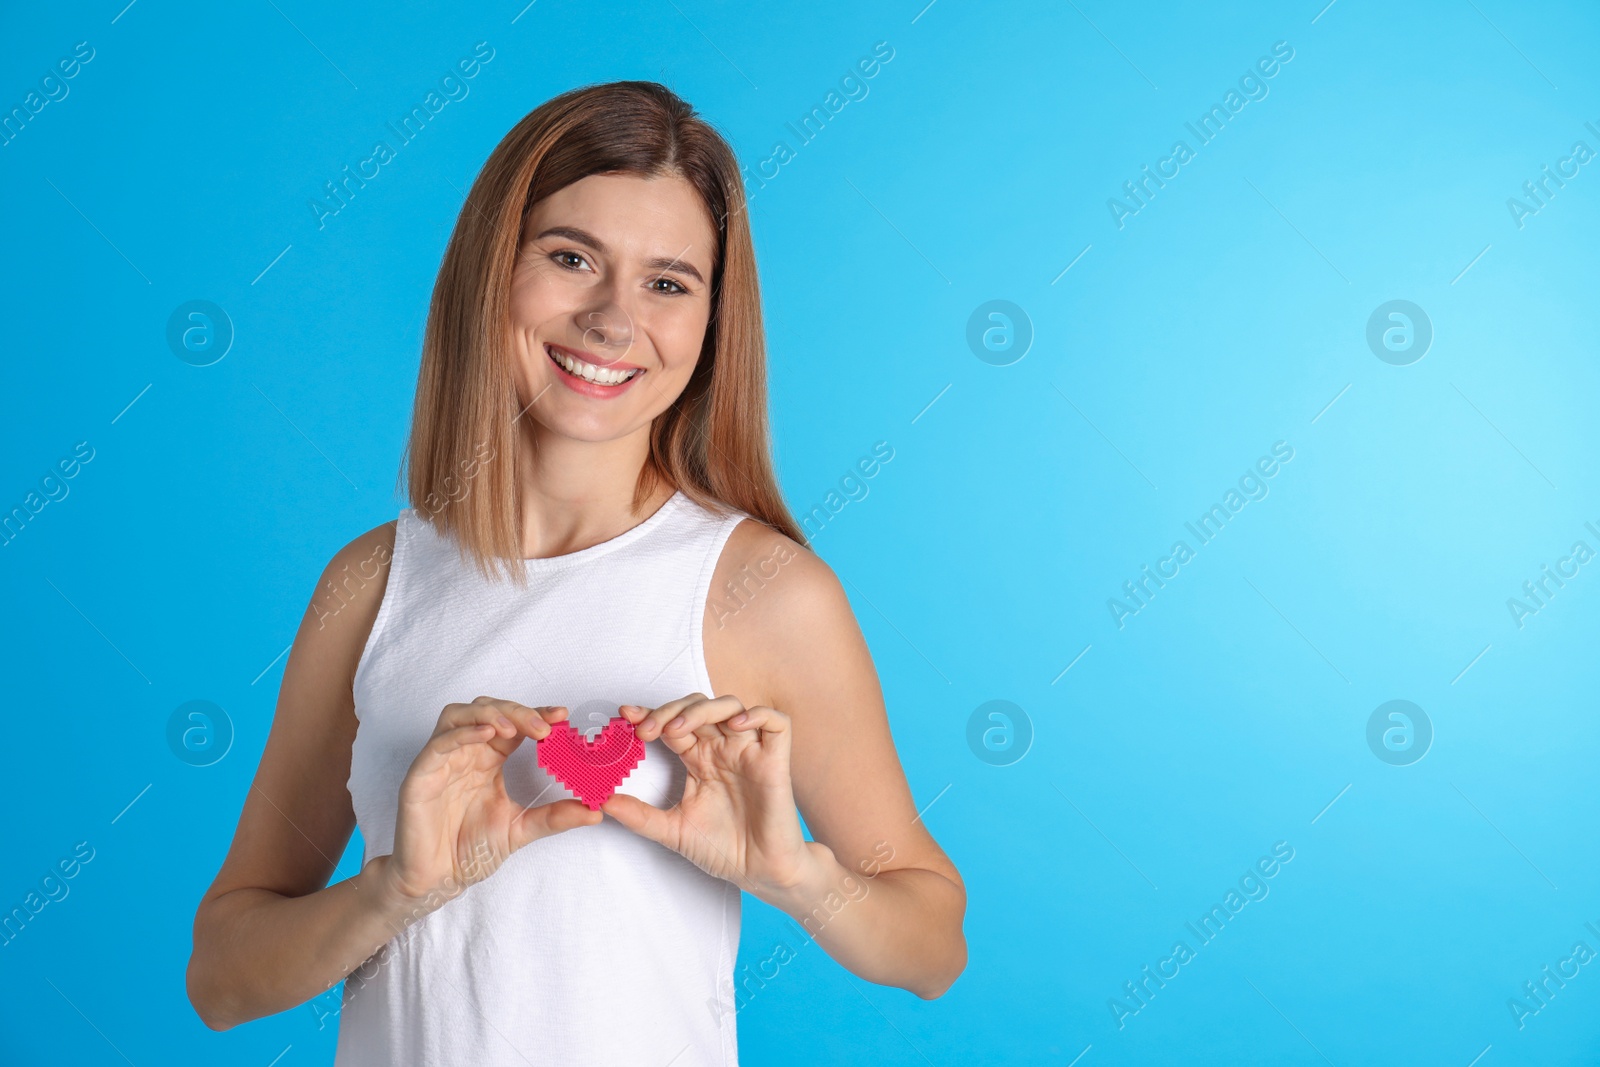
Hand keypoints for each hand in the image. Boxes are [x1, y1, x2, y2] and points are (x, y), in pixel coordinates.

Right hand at [373, 697, 602, 918]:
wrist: (439, 879)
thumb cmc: (471, 850)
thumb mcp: (522, 829)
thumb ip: (555, 817)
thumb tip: (597, 811)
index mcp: (488, 759)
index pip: (512, 724)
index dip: (536, 714)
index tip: (562, 716)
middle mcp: (464, 753)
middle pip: (487, 710)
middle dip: (517, 711)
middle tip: (545, 725)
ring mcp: (441, 761)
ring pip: (459, 715)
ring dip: (489, 713)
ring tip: (515, 727)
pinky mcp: (420, 775)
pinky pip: (439, 744)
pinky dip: (462, 733)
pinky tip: (486, 734)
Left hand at [602, 694, 825, 902]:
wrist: (758, 873)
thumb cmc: (722, 849)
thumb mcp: (672, 831)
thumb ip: (639, 816)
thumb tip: (602, 802)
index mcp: (698, 760)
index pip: (672, 724)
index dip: (650, 714)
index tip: (625, 716)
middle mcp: (722, 749)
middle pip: (697, 707)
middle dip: (670, 711)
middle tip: (646, 730)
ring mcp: (749, 752)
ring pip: (730, 706)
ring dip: (702, 709)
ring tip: (679, 729)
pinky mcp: (776, 761)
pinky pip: (776, 723)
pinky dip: (757, 715)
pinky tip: (735, 726)